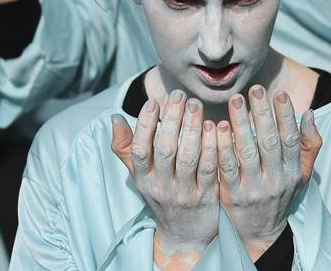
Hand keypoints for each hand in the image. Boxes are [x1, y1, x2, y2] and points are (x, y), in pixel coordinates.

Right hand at [111, 92, 218, 269]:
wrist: (185, 236)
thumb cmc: (161, 195)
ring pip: (188, 157)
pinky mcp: (206, 197)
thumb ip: (126, 148)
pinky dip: (211, 146)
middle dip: (172, 119)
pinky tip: (214, 126)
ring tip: (196, 105)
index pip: (139, 150)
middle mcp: (161, 187)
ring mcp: (184, 193)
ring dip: (192, 128)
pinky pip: (209, 168)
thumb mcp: (140, 176)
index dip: (144, 125)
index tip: (153, 102)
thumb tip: (115, 117)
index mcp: (143, 179)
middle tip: (179, 95)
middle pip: (166, 150)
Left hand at [216, 87, 322, 259]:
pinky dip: (223, 146)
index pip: (291, 140)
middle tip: (255, 89)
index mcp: (293, 172)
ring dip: (242, 123)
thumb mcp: (301, 175)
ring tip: (236, 99)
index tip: (279, 94)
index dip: (286, 116)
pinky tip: (218, 126)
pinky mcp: (232, 196)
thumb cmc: (280, 195)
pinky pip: (227, 167)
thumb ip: (308, 145)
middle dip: (263, 113)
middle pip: (269, 142)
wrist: (260, 235)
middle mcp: (276, 180)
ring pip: (248, 152)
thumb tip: (309, 113)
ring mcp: (254, 189)